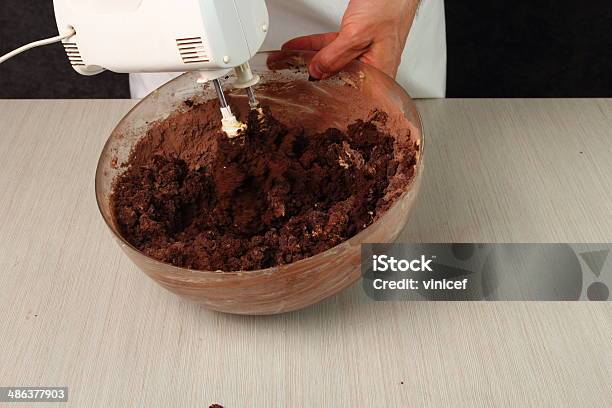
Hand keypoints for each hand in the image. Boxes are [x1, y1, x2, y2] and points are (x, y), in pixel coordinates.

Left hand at [282, 0, 418, 78]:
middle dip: (315, 76)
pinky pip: (335, 48)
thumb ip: (335, 57)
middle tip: (291, 76)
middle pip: (339, 78)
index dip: (327, 91)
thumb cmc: (389, 8)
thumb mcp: (356, 35)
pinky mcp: (360, 42)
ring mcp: (367, 54)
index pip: (348, 91)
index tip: (306, 89)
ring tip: (289, 60)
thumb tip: (317, 72)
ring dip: (311, 58)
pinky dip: (317, 46)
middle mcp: (374, 67)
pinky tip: (301, 47)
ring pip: (334, 62)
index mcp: (379, 73)